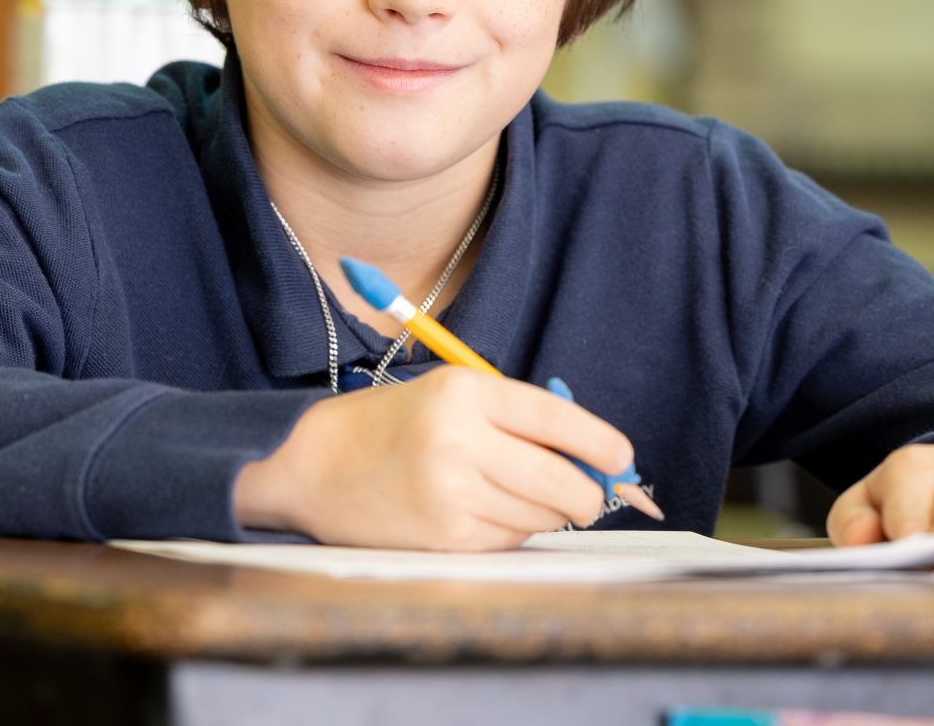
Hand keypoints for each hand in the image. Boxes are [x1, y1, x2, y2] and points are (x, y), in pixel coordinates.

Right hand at [233, 367, 634, 550]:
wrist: (311, 466)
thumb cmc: (389, 428)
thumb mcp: (446, 397)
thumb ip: (515, 419)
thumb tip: (592, 457)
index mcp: (462, 392)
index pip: (558, 419)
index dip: (601, 443)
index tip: (622, 458)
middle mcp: (459, 439)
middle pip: (562, 481)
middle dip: (586, 495)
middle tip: (584, 496)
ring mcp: (452, 492)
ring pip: (541, 517)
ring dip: (542, 513)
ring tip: (504, 494)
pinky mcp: (445, 536)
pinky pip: (509, 541)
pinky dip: (508, 531)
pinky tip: (477, 513)